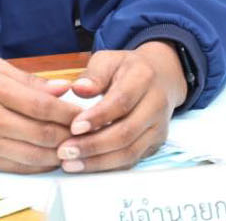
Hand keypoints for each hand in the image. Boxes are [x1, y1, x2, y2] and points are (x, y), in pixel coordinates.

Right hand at [0, 58, 81, 172]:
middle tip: (84, 133)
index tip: (85, 114)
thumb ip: (29, 80)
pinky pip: (19, 168)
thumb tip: (63, 89)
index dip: (69, 113)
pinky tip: (49, 157)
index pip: (43, 106)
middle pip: (43, 134)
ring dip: (58, 153)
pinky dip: (39, 165)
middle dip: (69, 135)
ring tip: (71, 145)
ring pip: (35, 156)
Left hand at [55, 42, 187, 172]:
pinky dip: (107, 165)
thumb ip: (93, 75)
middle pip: (126, 132)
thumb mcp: (108, 60)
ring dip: (98, 161)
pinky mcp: (155, 143)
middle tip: (65, 150)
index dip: (98, 117)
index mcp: (143, 78)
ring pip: (130, 152)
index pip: (121, 101)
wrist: (160, 78)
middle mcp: (156, 105)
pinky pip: (132, 160)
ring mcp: (158, 127)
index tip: (73, 127)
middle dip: (93, 145)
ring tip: (70, 163)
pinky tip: (85, 165)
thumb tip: (78, 88)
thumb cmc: (125, 69)